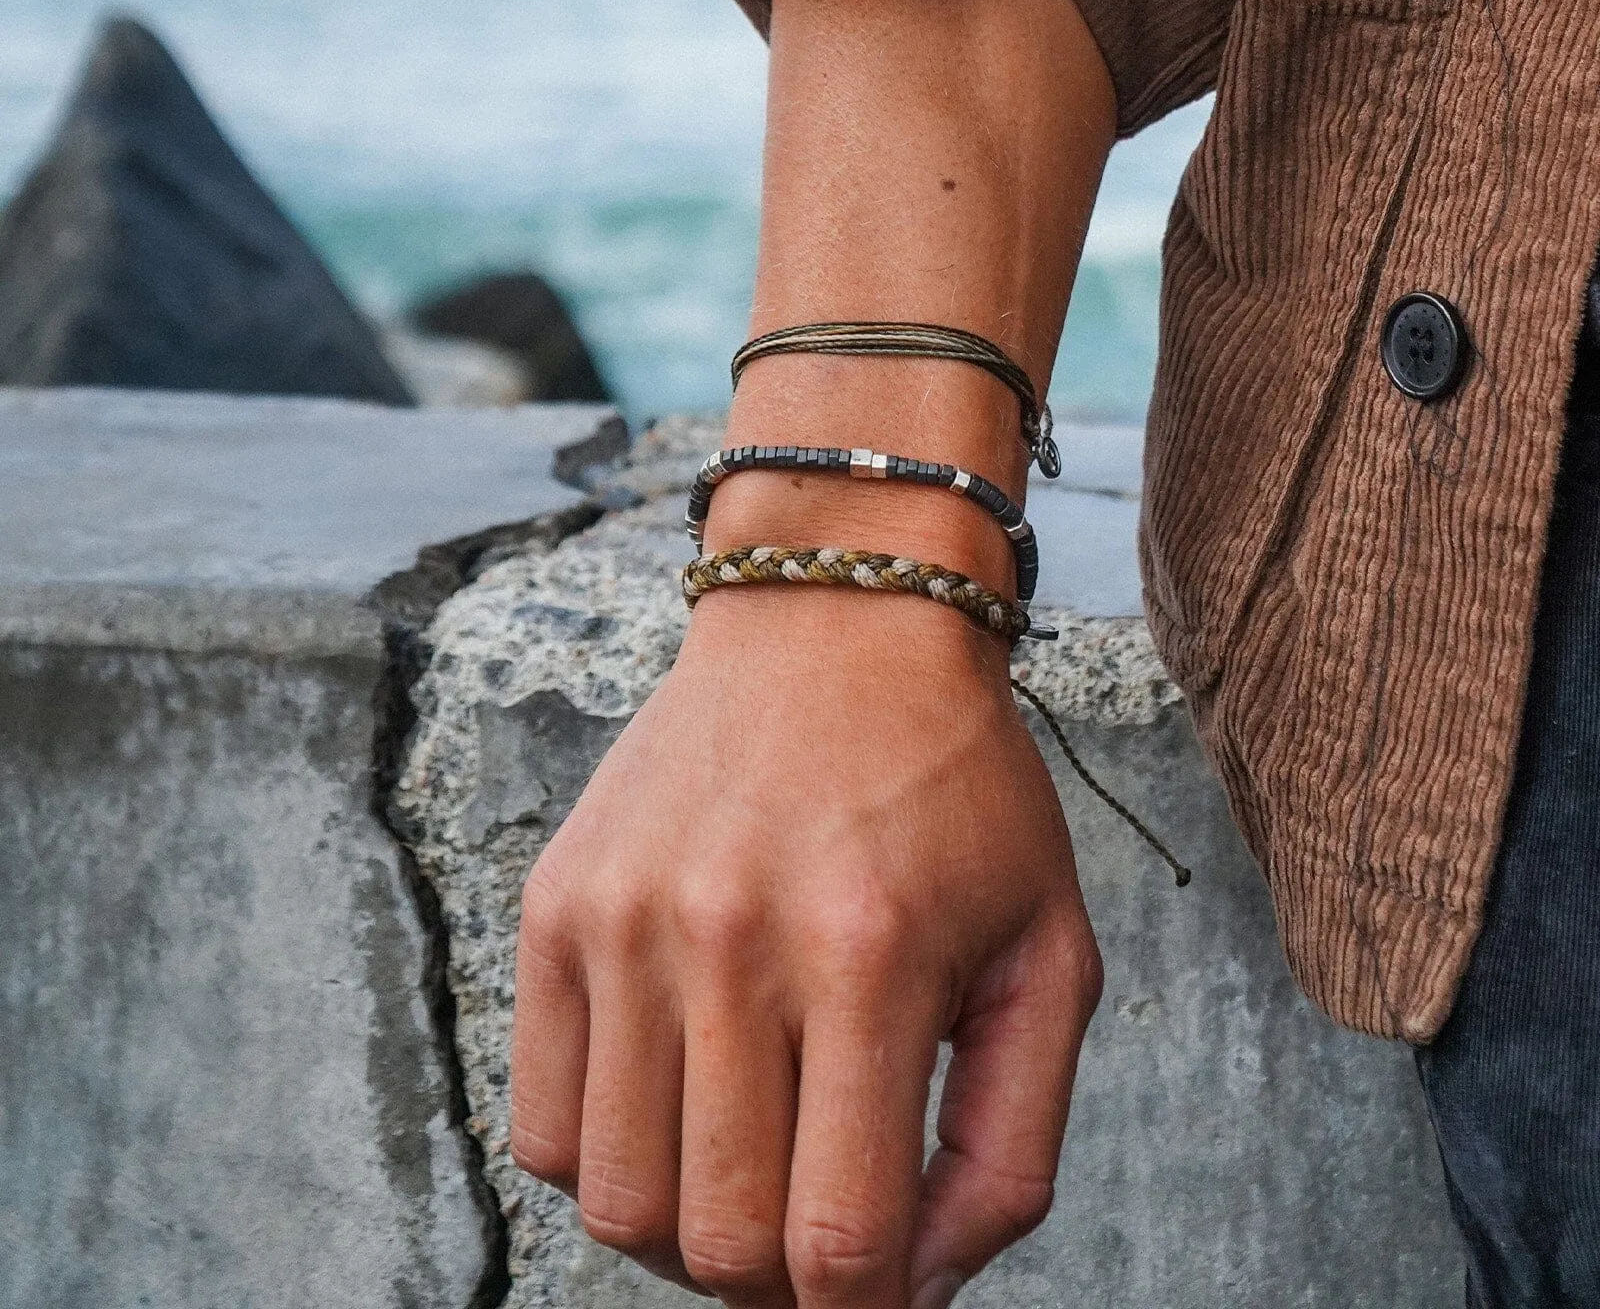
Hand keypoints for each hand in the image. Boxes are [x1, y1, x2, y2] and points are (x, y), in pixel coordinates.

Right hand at [510, 587, 1101, 1308]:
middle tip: (817, 1225)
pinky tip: (674, 1103)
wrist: (835, 626)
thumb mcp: (1046, 952)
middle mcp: (728, 939)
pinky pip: (540, 1121)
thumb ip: (1010, 1144)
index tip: (881, 1281)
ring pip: (614, 1201)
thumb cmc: (957, 790)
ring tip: (744, 1164)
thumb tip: (918, 1289)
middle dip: (780, 1286)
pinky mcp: (557, 903)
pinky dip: (604, 1158)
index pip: (838, 1242)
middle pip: (719, 1243)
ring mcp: (624, 920)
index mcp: (869, 957)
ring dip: (688, 1231)